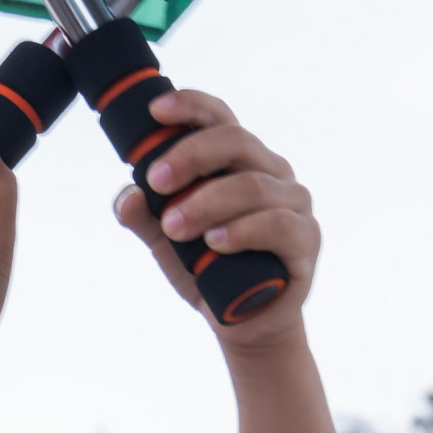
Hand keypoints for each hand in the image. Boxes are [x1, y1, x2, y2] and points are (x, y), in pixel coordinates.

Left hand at [113, 91, 319, 348]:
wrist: (245, 325)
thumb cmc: (210, 273)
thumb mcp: (167, 244)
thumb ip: (145, 218)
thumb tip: (126, 197)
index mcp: (240, 161)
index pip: (219, 119)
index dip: (191, 107)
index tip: (156, 112)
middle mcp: (271, 172)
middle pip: (236, 142)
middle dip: (190, 157)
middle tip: (156, 182)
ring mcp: (293, 203)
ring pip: (252, 186)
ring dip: (207, 203)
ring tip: (175, 227)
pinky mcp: (305, 240)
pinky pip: (277, 225)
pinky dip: (242, 231)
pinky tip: (215, 242)